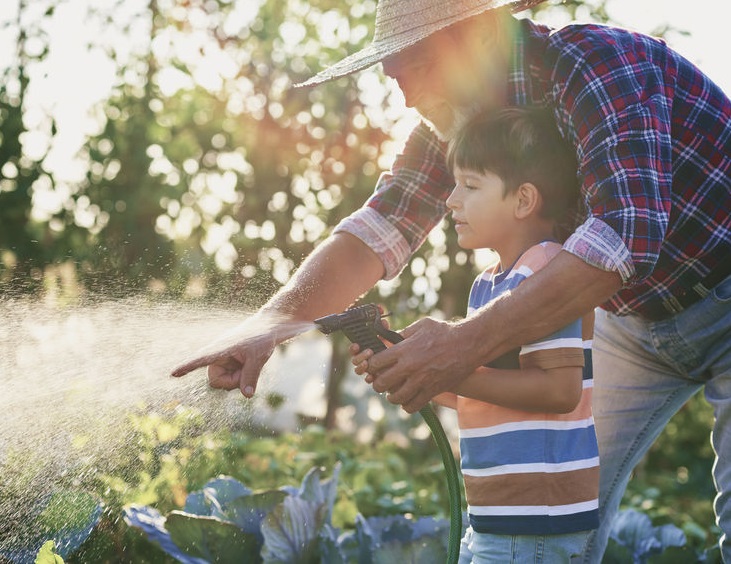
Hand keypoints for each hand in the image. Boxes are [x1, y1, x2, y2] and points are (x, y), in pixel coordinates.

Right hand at [171, 312, 310, 396]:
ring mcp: (222, 361)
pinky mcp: (228, 365)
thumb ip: (251, 376)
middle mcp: (216, 356)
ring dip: (237, 379)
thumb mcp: (258, 357)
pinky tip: (247, 365)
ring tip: (248, 363)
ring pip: (224, 382)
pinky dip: (240, 378)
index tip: (173, 373)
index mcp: (220, 349)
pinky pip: (231, 380)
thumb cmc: (261, 339)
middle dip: (231, 382)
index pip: (200, 359)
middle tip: (246, 371)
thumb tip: (247, 395)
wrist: (267, 329)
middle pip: (216, 381)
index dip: (187, 367)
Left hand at [359, 317, 474, 412]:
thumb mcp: (421, 326)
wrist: (469, 344)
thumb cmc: (444, 332)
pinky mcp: (432, 391)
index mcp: (404, 350)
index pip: (375, 363)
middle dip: (378, 382)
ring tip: (395, 390)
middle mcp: (410, 367)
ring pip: (395, 398)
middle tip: (383, 379)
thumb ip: (401, 334)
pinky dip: (407, 404)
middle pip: (381, 383)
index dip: (372, 365)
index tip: (376, 365)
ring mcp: (421, 381)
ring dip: (391, 395)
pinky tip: (409, 397)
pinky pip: (412, 406)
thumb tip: (386, 339)